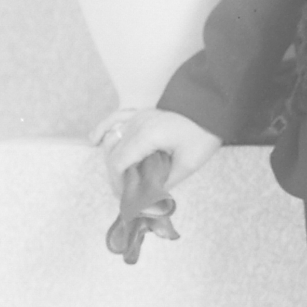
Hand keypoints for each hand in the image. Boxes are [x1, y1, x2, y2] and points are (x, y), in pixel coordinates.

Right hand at [90, 106, 222, 197]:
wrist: (212, 108)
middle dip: (115, 176)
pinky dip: (102, 128)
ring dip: (111, 158)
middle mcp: (137, 123)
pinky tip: (94, 140)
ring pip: (111, 138)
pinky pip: (115, 118)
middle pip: (112, 153)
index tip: (126, 198)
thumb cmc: (203, 135)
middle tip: (126, 193)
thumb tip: (148, 198)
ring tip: (120, 177)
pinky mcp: (141, 112)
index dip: (117, 184)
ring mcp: (138, 115)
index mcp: (147, 136)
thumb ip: (165, 182)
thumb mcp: (187, 164)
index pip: (118, 163)